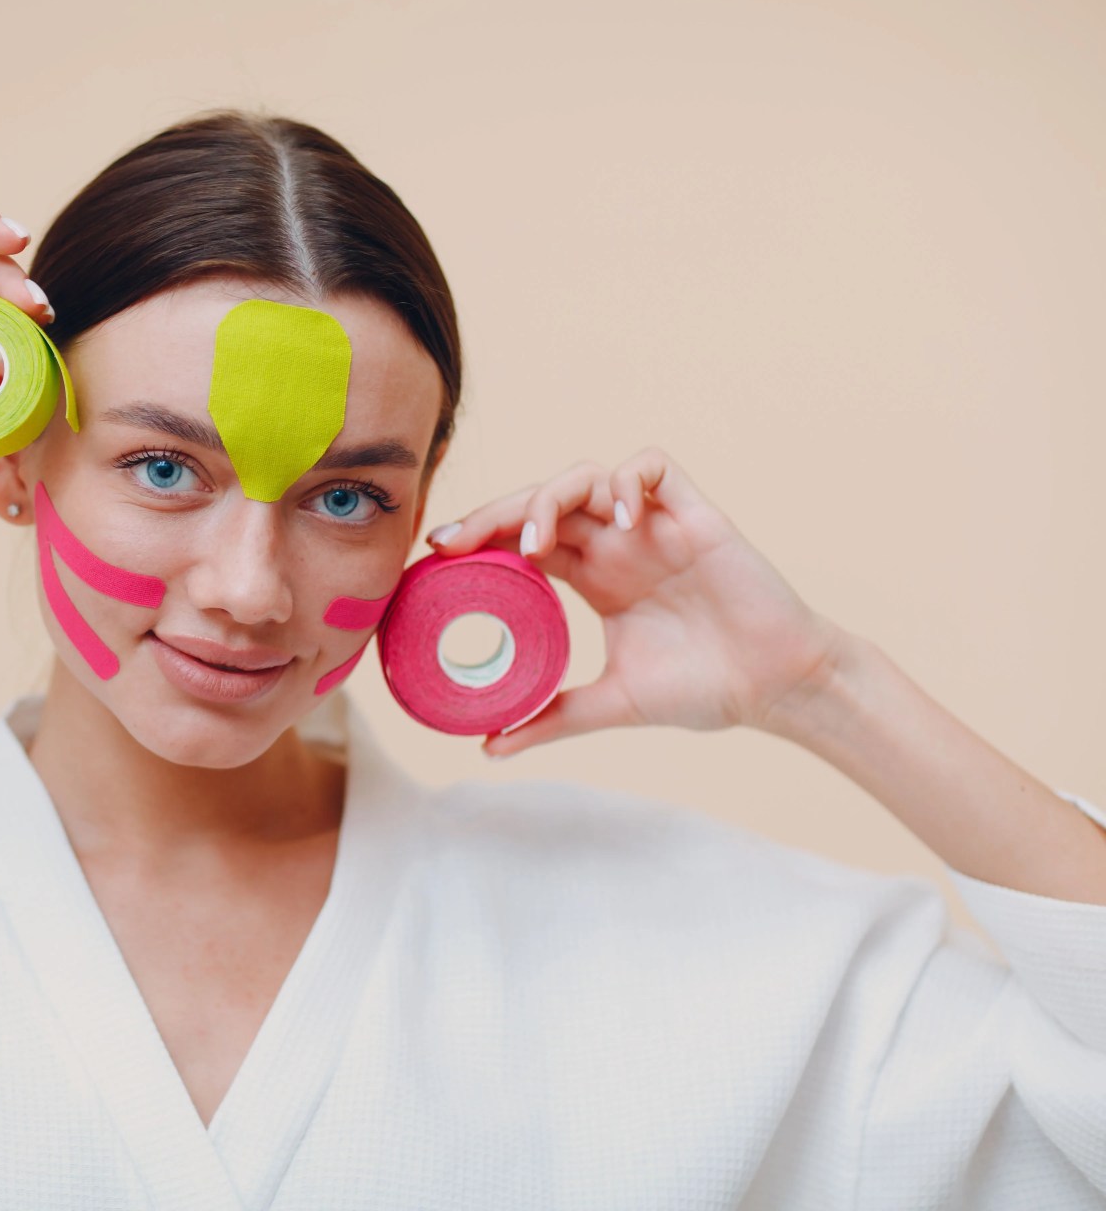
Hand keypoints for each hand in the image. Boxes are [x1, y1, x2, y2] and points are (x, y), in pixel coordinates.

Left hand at [424, 448, 848, 754]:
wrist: (777, 688)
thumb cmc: (704, 689)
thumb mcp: (611, 705)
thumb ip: (552, 719)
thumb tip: (486, 746)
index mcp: (592, 578)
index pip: (522, 538)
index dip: (480, 537)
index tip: (436, 557)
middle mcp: (616, 544)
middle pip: (541, 501)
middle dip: (494, 512)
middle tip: (456, 543)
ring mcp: (653, 525)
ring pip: (587, 476)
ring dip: (550, 498)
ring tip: (536, 543)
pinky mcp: (695, 513)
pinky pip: (652, 466)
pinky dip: (626, 481)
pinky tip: (619, 523)